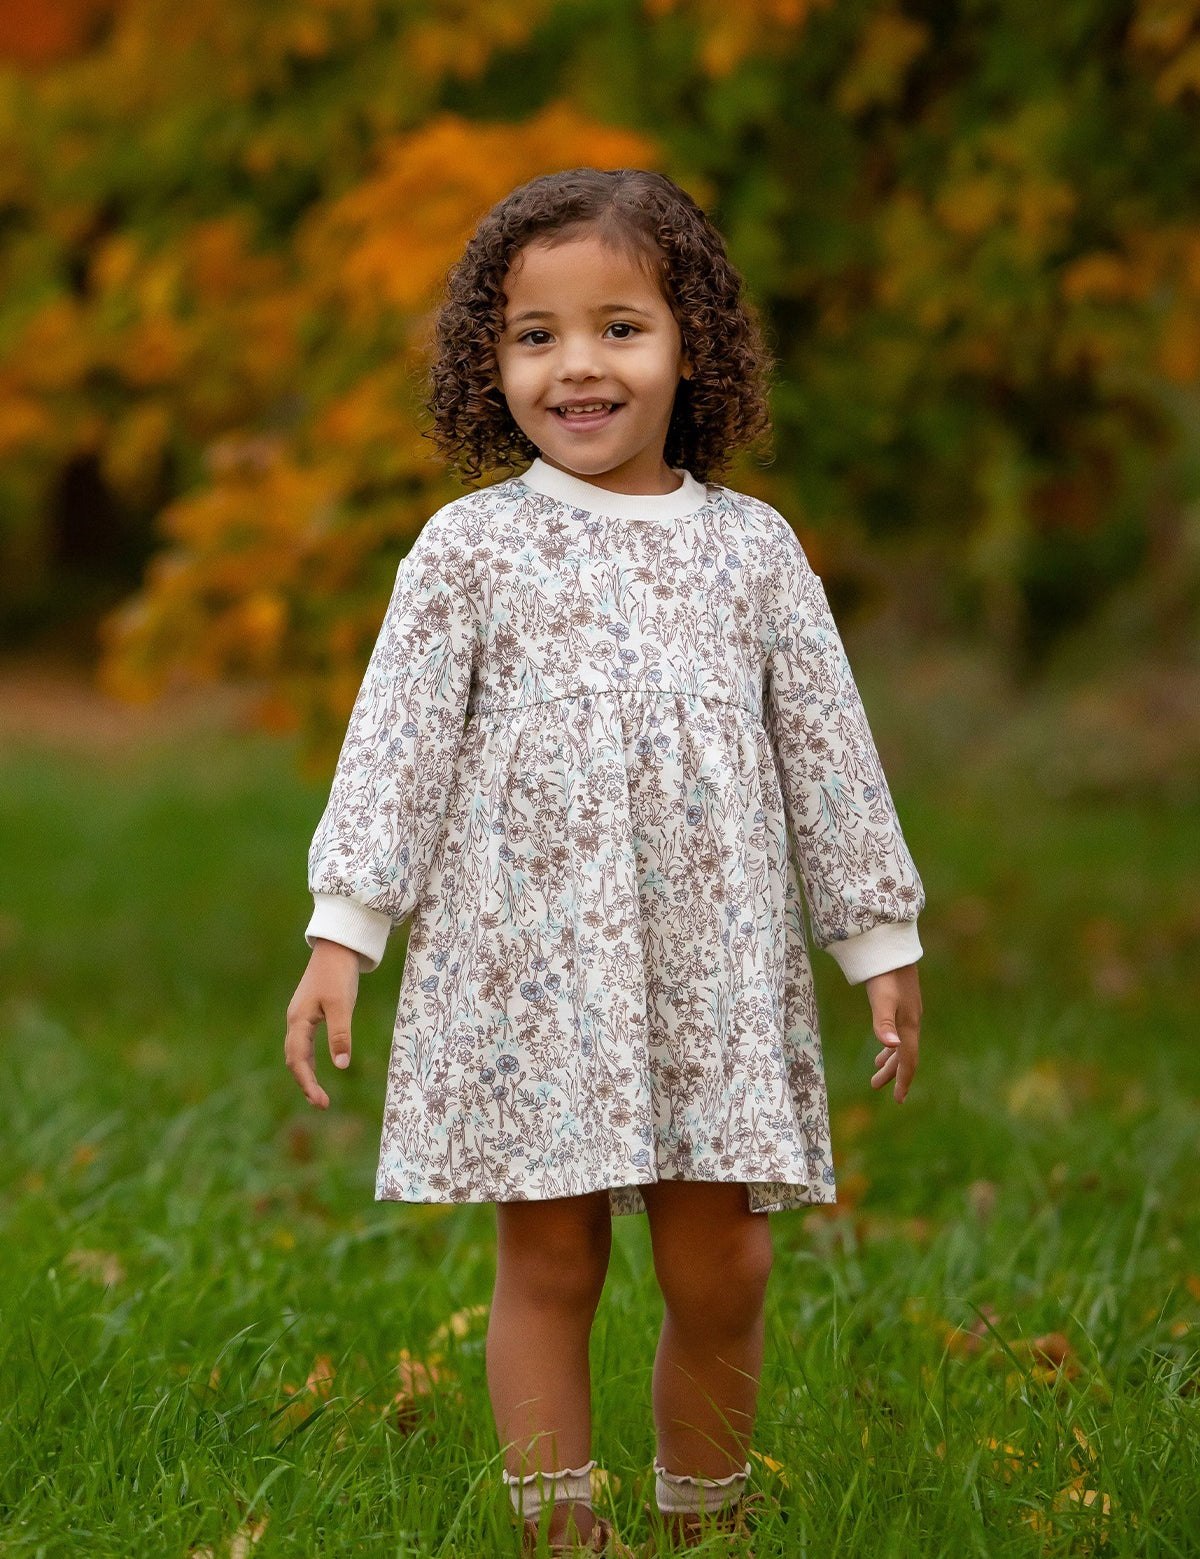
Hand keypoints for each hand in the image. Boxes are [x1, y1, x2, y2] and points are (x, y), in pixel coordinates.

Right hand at [284, 938, 360, 1108]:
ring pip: (297, 1052)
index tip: (321, 1102)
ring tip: (317, 1095)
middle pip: (294, 1059)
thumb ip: (340, 1034)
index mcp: (298, 1020)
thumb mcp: (342, 1005)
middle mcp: (295, 1021)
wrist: (336, 948)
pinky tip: (315, 1068)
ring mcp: (299, 1017)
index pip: (298, 1060)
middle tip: (321, 1104)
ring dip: (305, 1074)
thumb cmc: (338, 975)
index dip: (307, 1082)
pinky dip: (307, 1060)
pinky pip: (303, 1043)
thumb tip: (341, 1066)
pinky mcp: (308, 1013)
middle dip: (305, 1083)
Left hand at [865, 962, 921, 1102]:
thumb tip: (891, 1047)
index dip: (903, 1080)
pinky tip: (885, 1041)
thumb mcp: (882, 1000)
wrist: (892, 949)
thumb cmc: (885, 975)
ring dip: (889, 1058)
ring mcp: (908, 1012)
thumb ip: (883, 1023)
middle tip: (875, 1086)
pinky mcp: (902, 1003)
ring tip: (877, 1068)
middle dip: (892, 1072)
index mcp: (908, 1026)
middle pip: (903, 1055)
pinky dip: (891, 1041)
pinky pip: (899, 1031)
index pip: (908, 1060)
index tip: (898, 1099)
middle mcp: (911, 1022)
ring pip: (901, 1043)